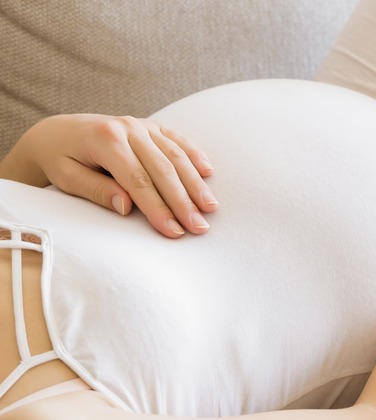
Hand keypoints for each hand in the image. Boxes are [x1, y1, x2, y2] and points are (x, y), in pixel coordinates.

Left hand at [0, 114, 217, 237]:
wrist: (57, 132)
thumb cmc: (61, 159)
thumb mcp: (67, 178)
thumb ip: (97, 191)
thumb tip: (126, 207)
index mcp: (105, 140)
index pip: (138, 180)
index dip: (158, 208)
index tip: (173, 231)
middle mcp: (128, 128)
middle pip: (163, 169)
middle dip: (183, 201)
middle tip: (199, 227)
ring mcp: (142, 125)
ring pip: (175, 156)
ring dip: (195, 183)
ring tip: (210, 207)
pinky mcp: (152, 126)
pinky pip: (178, 140)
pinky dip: (195, 156)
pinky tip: (208, 173)